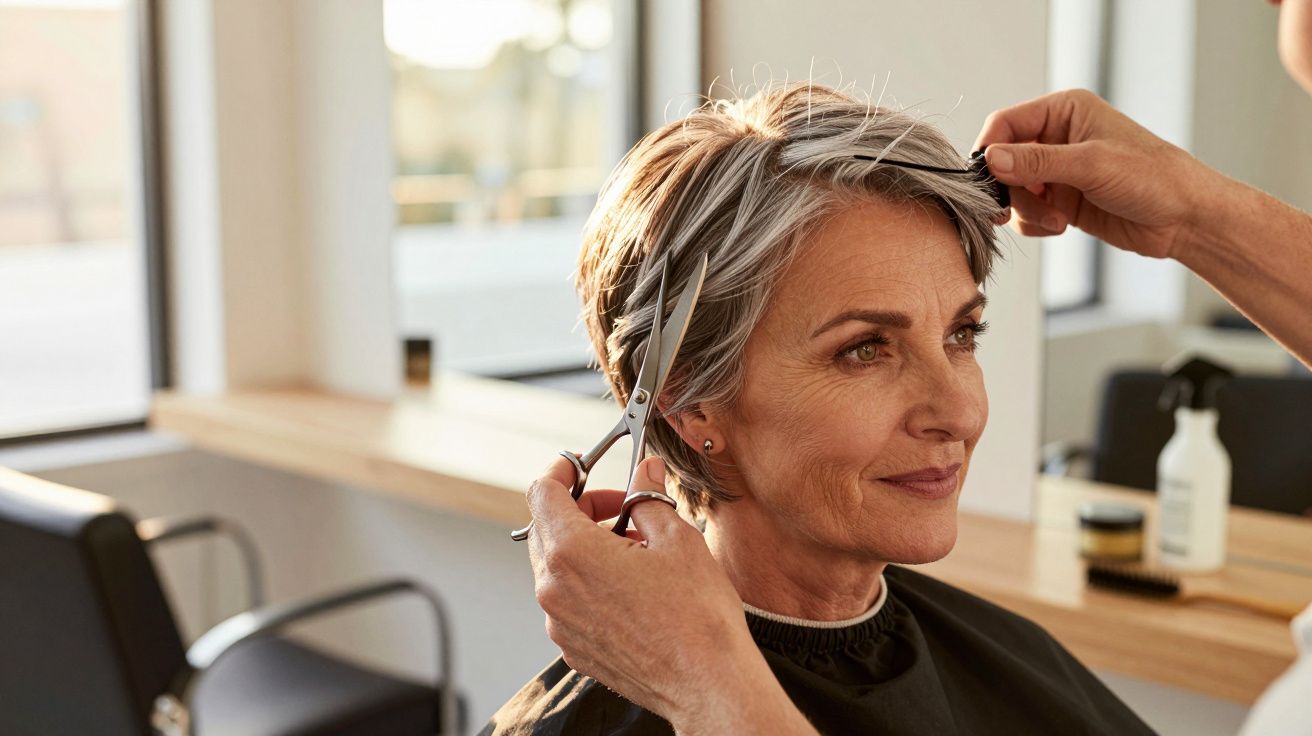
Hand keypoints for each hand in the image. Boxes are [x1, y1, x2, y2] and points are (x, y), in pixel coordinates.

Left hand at [527, 455, 799, 732]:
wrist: (707, 683)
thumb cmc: (696, 617)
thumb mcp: (678, 537)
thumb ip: (649, 497)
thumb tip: (645, 472)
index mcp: (571, 553)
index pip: (542, 493)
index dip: (560, 470)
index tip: (577, 465)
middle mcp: (553, 590)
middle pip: (547, 528)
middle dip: (582, 509)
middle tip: (625, 508)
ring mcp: (560, 623)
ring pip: (557, 567)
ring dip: (588, 547)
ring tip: (637, 550)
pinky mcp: (573, 647)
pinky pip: (569, 601)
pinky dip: (591, 582)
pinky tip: (632, 585)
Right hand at [974, 89, 1230, 259]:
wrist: (1184, 219)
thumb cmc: (1153, 178)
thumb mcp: (1092, 164)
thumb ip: (1037, 161)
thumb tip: (991, 159)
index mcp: (1065, 112)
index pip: (1006, 123)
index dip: (991, 149)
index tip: (987, 178)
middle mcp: (1057, 139)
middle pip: (1004, 161)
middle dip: (1012, 189)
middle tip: (1020, 207)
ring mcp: (1058, 172)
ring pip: (1013, 191)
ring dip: (1026, 210)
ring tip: (1055, 220)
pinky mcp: (1060, 202)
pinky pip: (1026, 213)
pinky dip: (1034, 224)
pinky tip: (1058, 226)